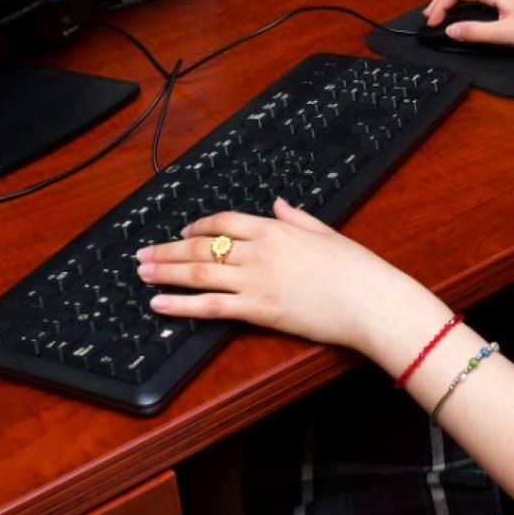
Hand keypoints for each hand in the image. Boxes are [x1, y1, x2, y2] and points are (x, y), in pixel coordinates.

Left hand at [134, 201, 429, 356]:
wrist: (370, 301)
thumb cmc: (356, 270)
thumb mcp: (326, 232)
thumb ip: (296, 217)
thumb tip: (277, 205)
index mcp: (276, 229)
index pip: (224, 222)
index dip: (198, 226)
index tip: (183, 232)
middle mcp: (260, 251)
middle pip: (202, 246)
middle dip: (168, 249)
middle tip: (143, 253)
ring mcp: (257, 280)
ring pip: (199, 272)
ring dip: (166, 272)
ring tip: (143, 273)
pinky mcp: (258, 309)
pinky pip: (210, 306)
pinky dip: (180, 305)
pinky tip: (160, 304)